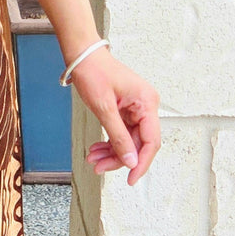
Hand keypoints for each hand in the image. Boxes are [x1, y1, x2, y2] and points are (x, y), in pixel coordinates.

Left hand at [70, 47, 160, 183]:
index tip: (131, 179)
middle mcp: (145, 106)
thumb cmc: (94, 73)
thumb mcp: (104, 108)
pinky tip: (97, 149)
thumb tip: (131, 161)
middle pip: (138, 143)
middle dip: (119, 158)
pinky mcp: (126, 110)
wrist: (83, 56)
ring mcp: (136, 109)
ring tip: (92, 159)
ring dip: (111, 152)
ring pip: (128, 141)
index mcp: (147, 103)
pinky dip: (109, 143)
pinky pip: (121, 133)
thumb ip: (118, 137)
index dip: (142, 163)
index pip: (151, 141)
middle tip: (98, 167)